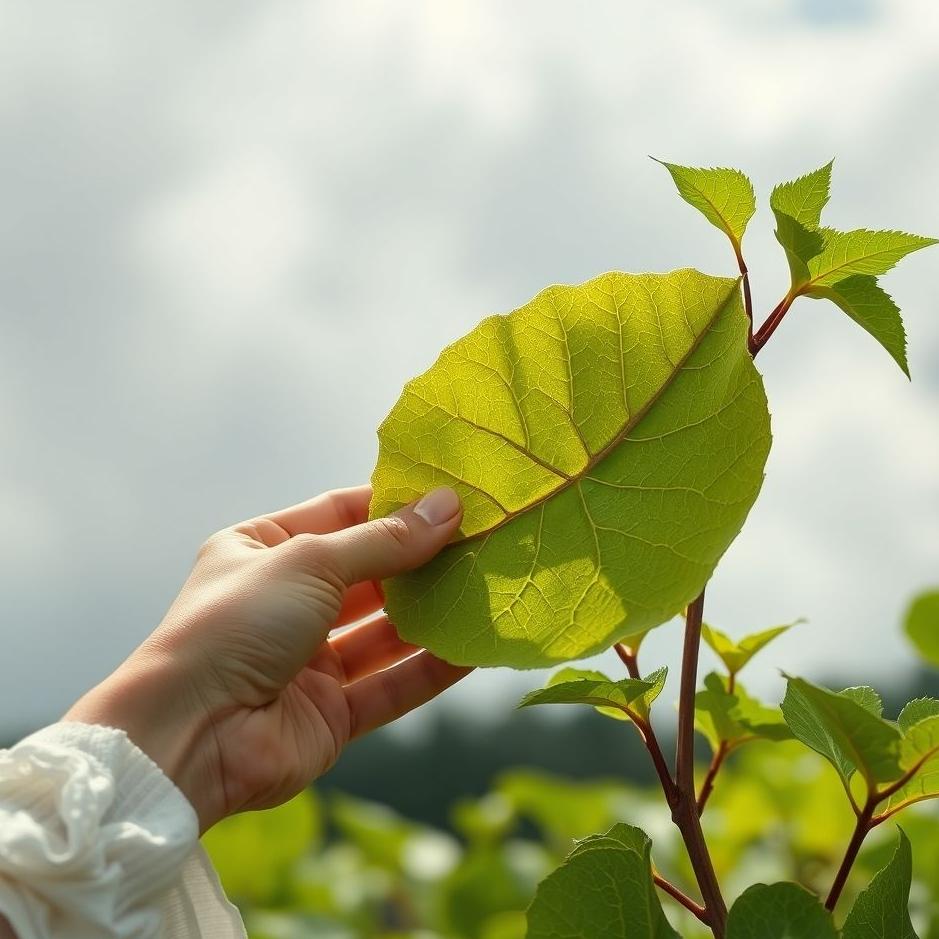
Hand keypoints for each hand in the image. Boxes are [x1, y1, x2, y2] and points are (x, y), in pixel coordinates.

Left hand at [64, 485, 469, 831]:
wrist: (190, 735)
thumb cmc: (235, 625)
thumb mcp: (310, 561)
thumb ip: (384, 542)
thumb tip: (448, 508)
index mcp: (262, 552)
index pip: (340, 515)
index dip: (393, 504)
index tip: (450, 493)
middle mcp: (285, 604)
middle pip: (369, 575)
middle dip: (422, 559)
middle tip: (481, 540)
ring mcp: (307, 662)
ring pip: (384, 632)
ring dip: (432, 613)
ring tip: (484, 588)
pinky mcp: (330, 714)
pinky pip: (390, 684)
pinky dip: (430, 668)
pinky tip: (472, 649)